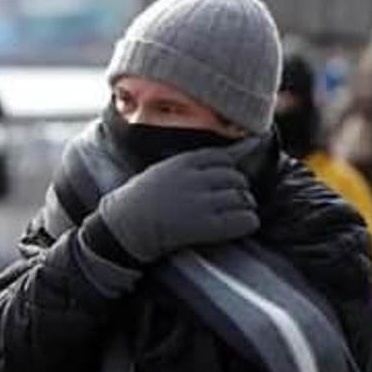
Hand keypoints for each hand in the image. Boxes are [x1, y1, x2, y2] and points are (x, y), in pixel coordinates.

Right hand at [98, 139, 261, 262]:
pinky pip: (243, 220)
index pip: (224, 158)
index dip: (230, 169)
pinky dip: (247, 222)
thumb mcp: (165, 169)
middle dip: (239, 189)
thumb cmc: (144, 198)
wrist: (124, 226)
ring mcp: (200, 203)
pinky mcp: (206, 226)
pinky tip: (241, 225)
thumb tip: (246, 145)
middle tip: (232, 200)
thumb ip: (198, 162)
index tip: (224, 181)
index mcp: (183, 163)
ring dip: (245, 206)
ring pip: (243, 198)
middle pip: (237, 178)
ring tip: (236, 213)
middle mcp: (194, 180)